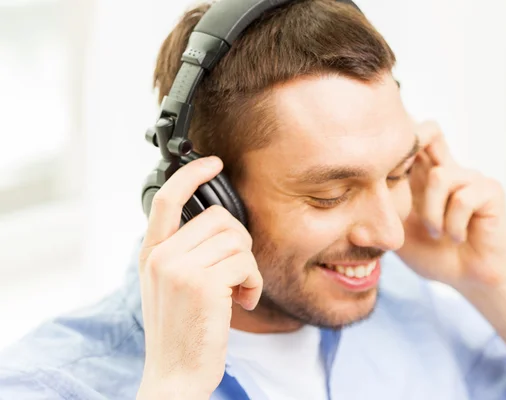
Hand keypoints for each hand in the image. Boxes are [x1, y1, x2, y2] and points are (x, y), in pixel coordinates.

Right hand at [136, 156, 262, 399]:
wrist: (175, 375)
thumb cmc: (181, 331)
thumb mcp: (170, 286)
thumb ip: (184, 252)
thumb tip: (222, 225)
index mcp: (152, 254)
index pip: (168, 199)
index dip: (192, 174)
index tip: (213, 162)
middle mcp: (161, 257)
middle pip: (219, 218)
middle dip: (240, 242)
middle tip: (238, 271)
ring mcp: (178, 269)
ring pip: (237, 240)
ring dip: (248, 267)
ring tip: (239, 291)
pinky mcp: (202, 285)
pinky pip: (245, 263)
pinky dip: (253, 282)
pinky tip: (243, 302)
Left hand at [395, 119, 505, 289]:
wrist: (468, 277)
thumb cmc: (433, 253)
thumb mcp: (398, 235)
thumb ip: (381, 222)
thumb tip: (351, 228)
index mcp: (423, 176)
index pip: (411, 141)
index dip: (397, 138)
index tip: (378, 150)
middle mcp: (448, 170)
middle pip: (431, 133)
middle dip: (412, 147)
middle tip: (398, 172)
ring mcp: (470, 178)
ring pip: (440, 177)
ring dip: (432, 214)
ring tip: (436, 232)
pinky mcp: (490, 191)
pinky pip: (463, 199)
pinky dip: (453, 225)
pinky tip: (456, 237)